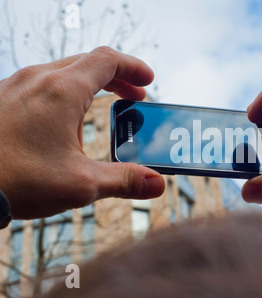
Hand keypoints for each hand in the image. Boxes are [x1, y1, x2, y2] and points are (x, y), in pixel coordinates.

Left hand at [0, 47, 164, 219]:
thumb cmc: (18, 180)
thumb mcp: (81, 184)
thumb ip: (124, 180)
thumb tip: (157, 184)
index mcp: (63, 92)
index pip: (107, 61)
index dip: (133, 67)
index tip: (148, 80)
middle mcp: (39, 79)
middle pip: (88, 62)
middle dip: (118, 76)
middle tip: (134, 95)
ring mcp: (16, 85)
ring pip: (64, 70)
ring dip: (92, 82)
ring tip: (105, 103)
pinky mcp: (3, 98)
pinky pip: (42, 82)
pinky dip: (67, 89)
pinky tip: (67, 115)